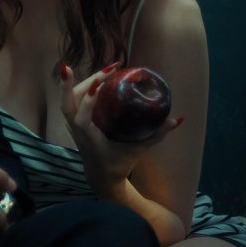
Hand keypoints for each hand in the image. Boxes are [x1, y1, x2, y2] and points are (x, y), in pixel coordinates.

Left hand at [59, 62, 182, 194]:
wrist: (100, 177)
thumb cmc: (119, 164)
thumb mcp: (138, 150)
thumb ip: (156, 136)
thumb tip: (177, 120)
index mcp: (88, 138)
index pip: (81, 119)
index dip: (87, 102)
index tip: (97, 85)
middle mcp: (76, 130)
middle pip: (67, 103)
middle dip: (76, 83)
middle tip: (102, 69)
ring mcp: (71, 125)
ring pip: (68, 99)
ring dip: (83, 82)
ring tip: (107, 69)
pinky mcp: (72, 121)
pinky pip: (72, 100)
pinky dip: (82, 87)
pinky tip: (99, 77)